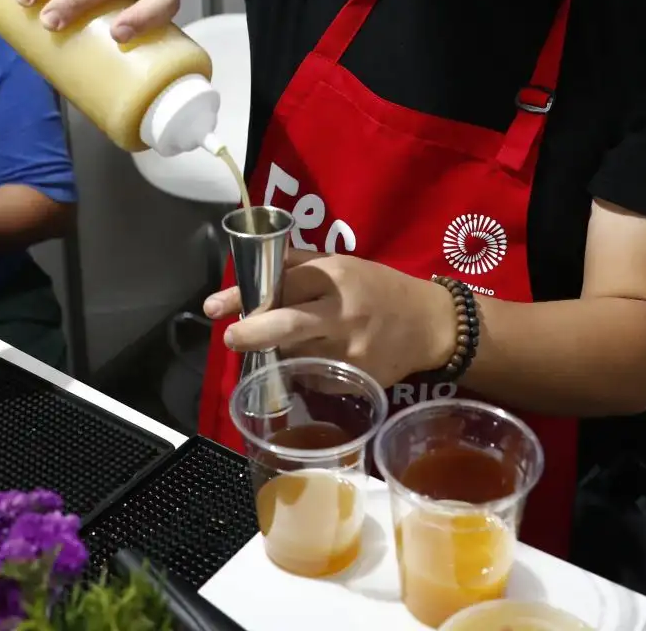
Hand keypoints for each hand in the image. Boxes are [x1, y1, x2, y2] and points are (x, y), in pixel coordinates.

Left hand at [204, 252, 457, 387]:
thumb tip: (247, 273)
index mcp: (336, 278)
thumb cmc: (379, 288)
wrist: (430, 326)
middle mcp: (342, 315)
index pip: (283, 284)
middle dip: (252, 333)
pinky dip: (305, 369)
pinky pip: (314, 377)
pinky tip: (320, 358)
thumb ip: (298, 266)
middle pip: (287, 327)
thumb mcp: (342, 264)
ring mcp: (349, 352)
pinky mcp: (355, 381)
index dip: (245, 296)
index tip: (215, 307)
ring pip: (295, 356)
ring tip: (283, 343)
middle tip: (230, 337)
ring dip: (278, 352)